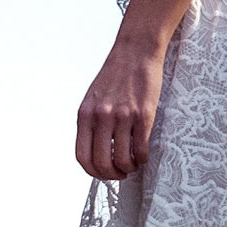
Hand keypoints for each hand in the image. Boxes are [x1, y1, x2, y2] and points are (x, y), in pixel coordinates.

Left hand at [75, 34, 165, 180]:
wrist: (135, 52)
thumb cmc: (115, 75)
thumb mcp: (93, 98)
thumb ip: (91, 122)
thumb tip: (95, 150)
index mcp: (85, 114)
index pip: (82, 156)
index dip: (93, 172)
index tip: (103, 173)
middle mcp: (101, 117)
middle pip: (102, 163)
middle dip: (112, 175)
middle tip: (121, 173)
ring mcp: (122, 117)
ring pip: (122, 160)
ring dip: (129, 168)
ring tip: (133, 164)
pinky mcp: (143, 115)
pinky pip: (141, 149)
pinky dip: (143, 159)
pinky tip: (143, 155)